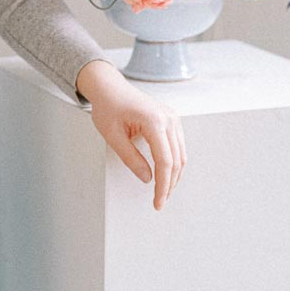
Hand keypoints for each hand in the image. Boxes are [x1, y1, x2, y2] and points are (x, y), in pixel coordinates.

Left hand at [75, 59, 185, 210]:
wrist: (110, 88)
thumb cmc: (108, 108)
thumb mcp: (113, 136)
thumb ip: (131, 158)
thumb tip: (148, 179)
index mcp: (153, 121)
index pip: (165, 161)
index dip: (162, 185)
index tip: (157, 202)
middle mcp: (168, 118)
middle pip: (177, 160)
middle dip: (169, 184)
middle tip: (159, 202)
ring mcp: (172, 117)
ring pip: (181, 154)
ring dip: (174, 176)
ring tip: (163, 192)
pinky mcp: (172, 119)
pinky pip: (178, 146)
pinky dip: (175, 163)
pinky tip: (166, 174)